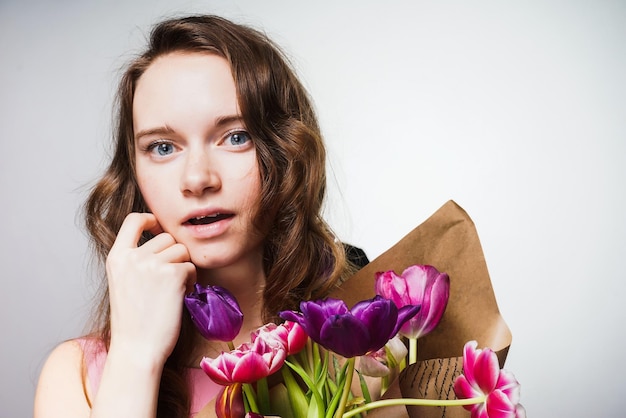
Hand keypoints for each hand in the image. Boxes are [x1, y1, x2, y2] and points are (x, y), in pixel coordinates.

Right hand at [105, 212, 195, 365]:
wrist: (137, 349)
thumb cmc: (134, 320)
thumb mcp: (124, 282)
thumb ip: (136, 259)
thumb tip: (162, 236)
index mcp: (117, 257)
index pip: (133, 220)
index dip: (150, 219)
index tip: (157, 227)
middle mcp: (132, 257)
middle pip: (166, 237)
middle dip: (173, 254)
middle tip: (168, 280)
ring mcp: (152, 264)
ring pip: (182, 250)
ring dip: (183, 267)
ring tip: (172, 290)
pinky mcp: (172, 275)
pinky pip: (191, 267)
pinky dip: (190, 281)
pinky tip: (178, 297)